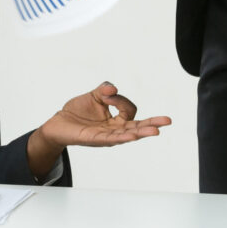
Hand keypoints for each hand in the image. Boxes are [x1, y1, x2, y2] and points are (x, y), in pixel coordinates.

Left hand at [26, 82, 171, 178]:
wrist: (58, 123)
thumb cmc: (78, 112)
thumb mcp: (93, 96)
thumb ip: (104, 90)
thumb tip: (112, 88)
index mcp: (116, 120)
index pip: (129, 110)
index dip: (120, 100)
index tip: (107, 94)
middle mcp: (115, 130)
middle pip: (137, 127)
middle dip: (152, 124)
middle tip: (167, 121)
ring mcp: (107, 136)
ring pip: (127, 134)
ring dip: (141, 132)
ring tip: (155, 131)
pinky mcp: (95, 139)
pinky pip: (111, 139)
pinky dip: (122, 137)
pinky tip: (132, 136)